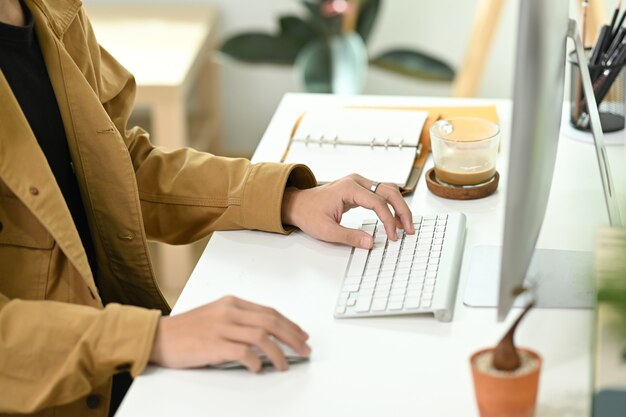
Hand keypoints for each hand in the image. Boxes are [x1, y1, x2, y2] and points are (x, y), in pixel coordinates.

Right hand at [149, 296, 310, 371]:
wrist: (158, 336)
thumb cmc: (187, 329)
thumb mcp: (216, 316)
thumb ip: (240, 321)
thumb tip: (267, 337)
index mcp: (232, 303)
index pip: (270, 312)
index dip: (289, 324)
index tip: (301, 335)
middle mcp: (229, 312)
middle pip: (271, 322)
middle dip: (292, 337)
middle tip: (304, 349)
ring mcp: (222, 327)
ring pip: (262, 336)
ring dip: (278, 352)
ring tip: (285, 364)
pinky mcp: (214, 344)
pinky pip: (243, 352)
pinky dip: (255, 361)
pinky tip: (259, 369)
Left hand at [281, 173, 413, 248]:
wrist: (297, 204)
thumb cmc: (309, 214)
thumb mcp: (327, 231)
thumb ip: (349, 237)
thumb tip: (370, 243)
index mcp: (349, 188)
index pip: (378, 202)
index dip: (389, 220)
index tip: (392, 236)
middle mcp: (356, 181)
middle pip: (389, 191)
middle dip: (402, 210)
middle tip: (409, 229)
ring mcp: (358, 183)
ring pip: (388, 190)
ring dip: (399, 206)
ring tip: (405, 226)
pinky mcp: (359, 188)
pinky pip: (381, 193)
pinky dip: (391, 205)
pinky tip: (395, 219)